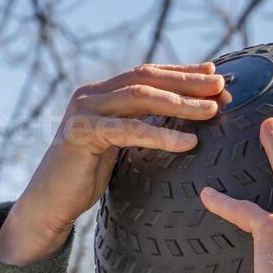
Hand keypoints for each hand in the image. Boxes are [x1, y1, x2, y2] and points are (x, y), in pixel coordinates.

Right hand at [0, 61, 228, 265]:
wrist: (50, 201)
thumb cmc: (87, 175)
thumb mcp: (118, 143)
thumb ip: (139, 124)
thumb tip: (179, 116)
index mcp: (102, 92)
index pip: (148, 74)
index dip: (182, 72)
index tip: (216, 73)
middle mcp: (92, 94)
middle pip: (147, 79)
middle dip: (188, 82)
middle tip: (222, 86)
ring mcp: (85, 111)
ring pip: (140, 98)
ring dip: (180, 103)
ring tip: (212, 110)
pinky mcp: (83, 134)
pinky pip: (129, 131)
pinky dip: (161, 135)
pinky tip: (188, 142)